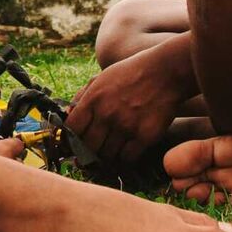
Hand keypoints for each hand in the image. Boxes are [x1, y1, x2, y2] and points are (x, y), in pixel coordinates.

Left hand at [65, 53, 186, 162]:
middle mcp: (107, 114)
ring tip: (107, 153)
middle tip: (88, 155)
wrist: (164, 73)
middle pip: (87, 146)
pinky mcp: (144, 136)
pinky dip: (123, 159)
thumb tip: (67, 116)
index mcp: (93, 98)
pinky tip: (124, 152)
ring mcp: (126, 126)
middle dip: (85, 152)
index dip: (69, 140)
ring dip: (105, 157)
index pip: (71, 129)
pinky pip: (127, 158)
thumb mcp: (100, 78)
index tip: (71, 145)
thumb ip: (82, 96)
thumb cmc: (130, 74)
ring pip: (106, 155)